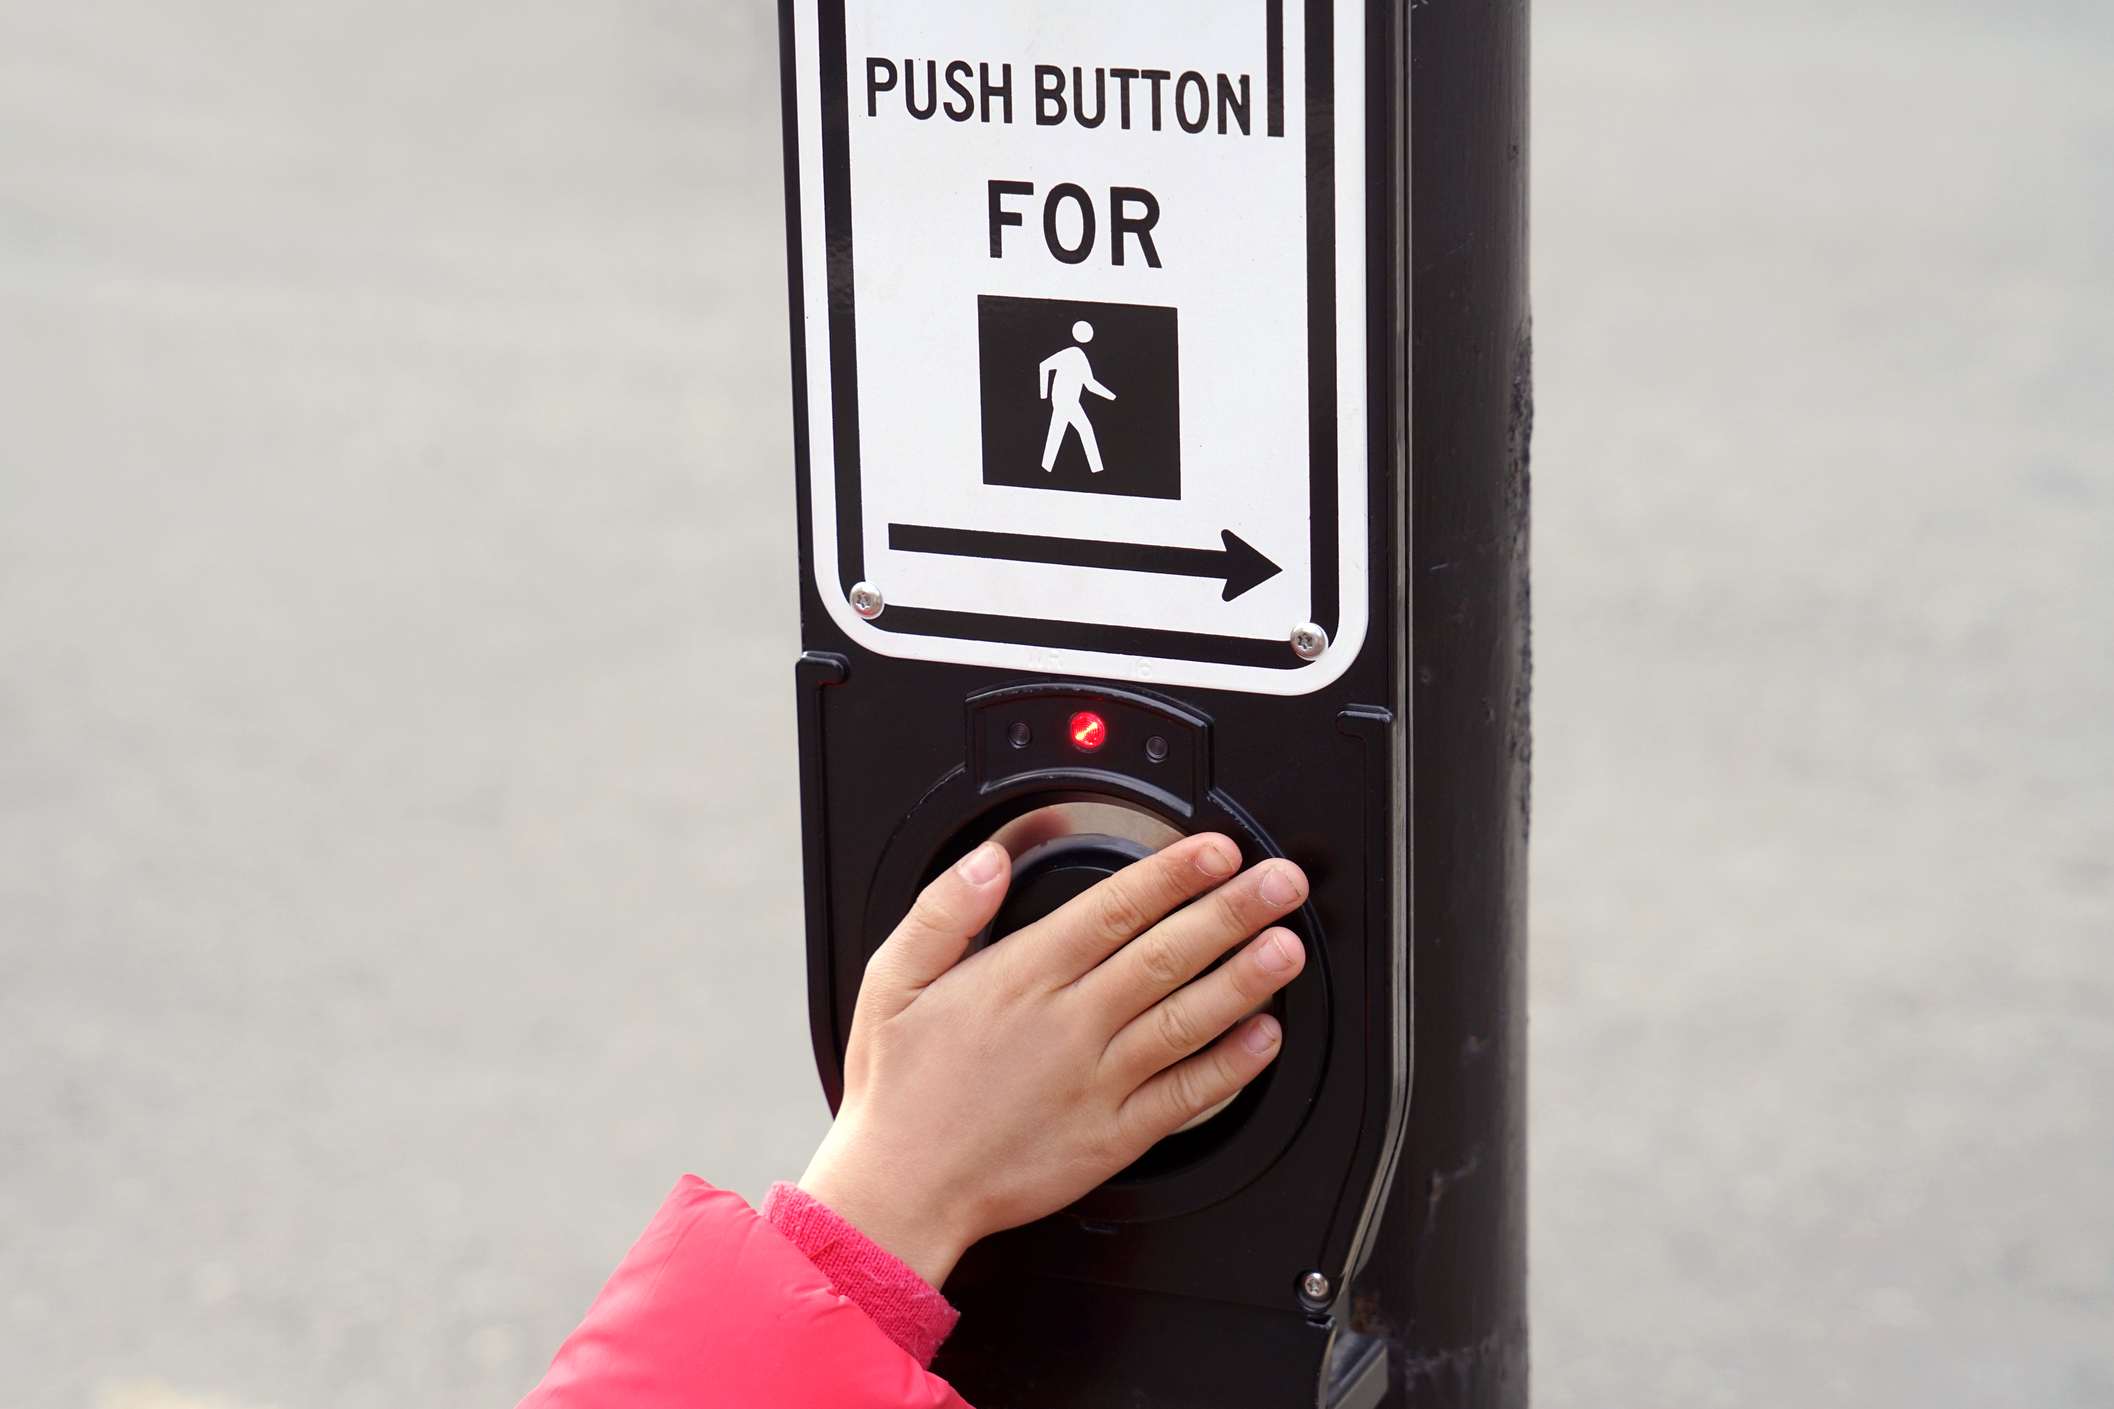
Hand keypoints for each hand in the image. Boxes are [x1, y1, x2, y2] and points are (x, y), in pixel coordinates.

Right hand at [796, 831, 1308, 1287]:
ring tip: (1286, 949)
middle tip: (1280, 882)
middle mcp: (1068, 1026)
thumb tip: (988, 860)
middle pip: (1165, 955)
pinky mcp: (1112, 1137)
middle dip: (1232, 912)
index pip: (1114, 909)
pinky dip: (1229, 1069)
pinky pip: (1185, 1099)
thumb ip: (943, 910)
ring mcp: (1096, 1083)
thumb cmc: (901, 1088)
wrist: (902, 1189)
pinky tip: (1264, 1039)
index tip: (1217, 851)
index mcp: (1021, 979)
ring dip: (1243, 981)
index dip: (1174, 875)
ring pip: (1185, 1021)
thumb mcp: (893, 978)